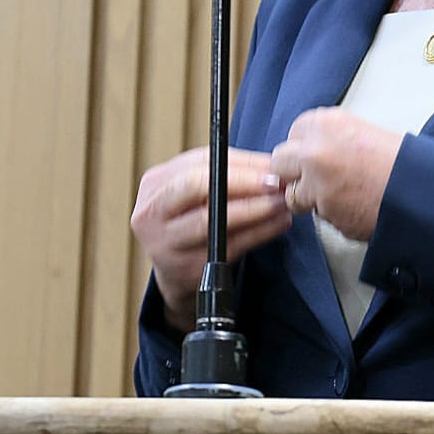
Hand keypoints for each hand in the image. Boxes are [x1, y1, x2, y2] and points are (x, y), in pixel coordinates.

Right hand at [130, 147, 289, 331]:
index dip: (238, 162)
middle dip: (242, 182)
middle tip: (275, 183)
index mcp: (155, 184)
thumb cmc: (193, 220)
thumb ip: (229, 173)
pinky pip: (227, 246)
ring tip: (282, 202)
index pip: (197, 162)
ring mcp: (164, 243)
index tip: (272, 164)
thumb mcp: (198, 192)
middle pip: (195, 186)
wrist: (176, 271)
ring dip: (254, 209)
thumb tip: (273, 163)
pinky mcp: (184, 269)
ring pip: (211, 220)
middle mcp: (151, 212)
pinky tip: (277, 224)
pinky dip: (258, 233)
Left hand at [269, 108, 402, 241]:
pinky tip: (351, 207)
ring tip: (341, 196)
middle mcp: (315, 148)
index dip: (303, 149)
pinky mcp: (323, 210)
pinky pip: (314, 214)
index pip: (294, 133)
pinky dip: (329, 215)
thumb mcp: (361, 133)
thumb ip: (330, 139)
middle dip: (294, 173)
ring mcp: (315, 181)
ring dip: (309, 198)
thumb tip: (309, 152)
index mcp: (327, 122)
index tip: (314, 156)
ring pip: (291, 193)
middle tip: (317, 179)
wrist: (421, 191)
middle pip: (280, 161)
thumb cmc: (401, 164)